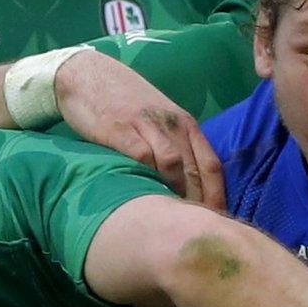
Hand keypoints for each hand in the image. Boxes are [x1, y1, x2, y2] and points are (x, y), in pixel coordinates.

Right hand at [57, 51, 224, 207]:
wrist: (87, 74)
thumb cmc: (124, 101)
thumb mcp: (158, 119)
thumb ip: (174, 145)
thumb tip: (187, 186)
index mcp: (185, 124)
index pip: (211, 165)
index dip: (218, 196)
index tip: (219, 223)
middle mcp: (173, 125)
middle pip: (195, 171)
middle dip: (201, 204)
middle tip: (199, 233)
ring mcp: (147, 126)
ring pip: (174, 166)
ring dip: (176, 195)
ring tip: (174, 221)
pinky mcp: (121, 129)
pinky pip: (142, 158)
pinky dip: (147, 179)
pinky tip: (146, 200)